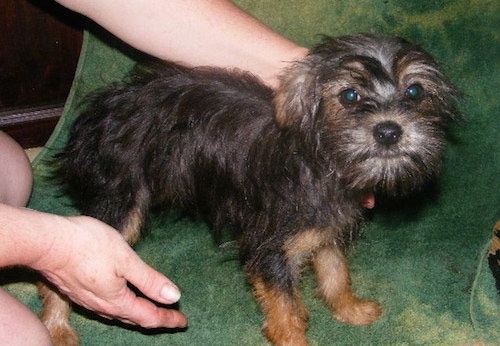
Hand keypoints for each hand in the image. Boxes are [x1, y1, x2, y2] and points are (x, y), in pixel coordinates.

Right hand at [35, 215, 186, 328]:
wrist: (46, 242)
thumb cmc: (88, 246)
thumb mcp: (126, 260)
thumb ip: (149, 280)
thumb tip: (173, 296)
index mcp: (117, 301)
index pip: (149, 317)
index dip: (168, 319)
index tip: (183, 321)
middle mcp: (102, 306)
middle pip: (135, 318)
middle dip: (155, 317)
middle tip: (172, 316)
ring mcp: (88, 300)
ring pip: (120, 312)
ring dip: (138, 311)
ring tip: (151, 306)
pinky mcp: (78, 291)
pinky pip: (107, 305)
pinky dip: (123, 304)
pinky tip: (123, 296)